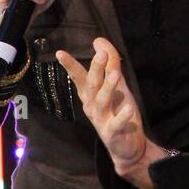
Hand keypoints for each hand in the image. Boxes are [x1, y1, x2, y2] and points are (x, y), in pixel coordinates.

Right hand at [56, 38, 160, 188]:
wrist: (126, 147)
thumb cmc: (118, 112)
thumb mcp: (116, 86)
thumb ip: (110, 63)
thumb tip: (99, 40)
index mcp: (90, 94)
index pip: (79, 77)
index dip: (70, 65)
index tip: (59, 53)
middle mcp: (92, 105)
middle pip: (92, 85)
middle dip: (95, 70)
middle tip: (100, 54)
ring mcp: (101, 120)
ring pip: (102, 101)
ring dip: (108, 88)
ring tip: (115, 75)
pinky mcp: (112, 133)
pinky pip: (116, 123)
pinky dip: (122, 116)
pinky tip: (128, 109)